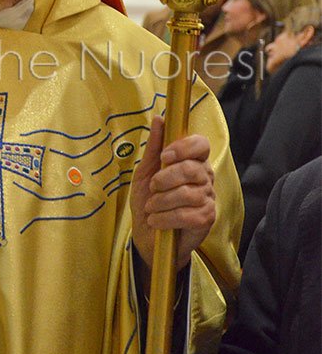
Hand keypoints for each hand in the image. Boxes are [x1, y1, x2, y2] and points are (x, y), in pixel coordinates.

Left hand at [131, 115, 215, 272]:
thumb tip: (159, 118)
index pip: (201, 144)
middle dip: (166, 178)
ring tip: (151, 208)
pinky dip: (167, 217)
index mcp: (192, 161)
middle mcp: (205, 177)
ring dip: (162, 201)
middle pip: (192, 168)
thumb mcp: (145, 172)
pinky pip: (189, 215)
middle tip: (152, 187)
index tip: (165, 155)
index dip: (184, 147)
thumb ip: (153, 147)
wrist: (148, 235)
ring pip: (189, 193)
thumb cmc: (148, 200)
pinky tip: (157, 221)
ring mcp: (208, 199)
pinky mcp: (207, 220)